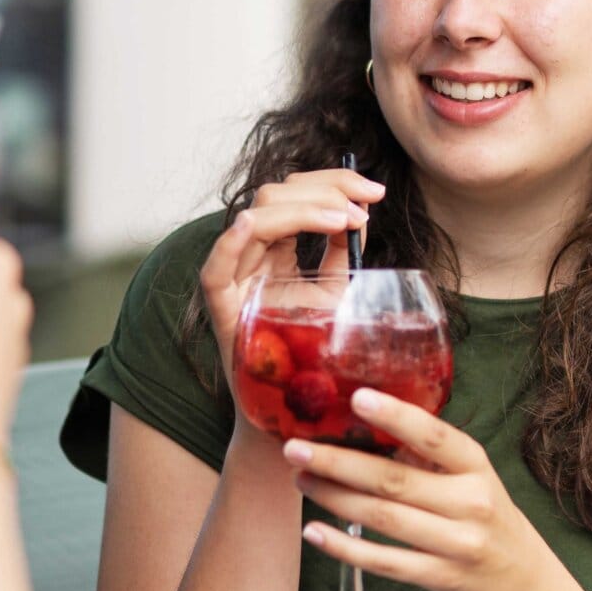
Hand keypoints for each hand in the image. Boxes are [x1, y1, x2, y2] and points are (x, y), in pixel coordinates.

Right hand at [199, 170, 385, 409]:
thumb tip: (360, 210)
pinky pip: (216, 267)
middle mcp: (251, 255)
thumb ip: (340, 251)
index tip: (375, 192)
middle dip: (326, 188)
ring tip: (344, 219)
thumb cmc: (313, 351)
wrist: (297, 408)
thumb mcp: (335, 292)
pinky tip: (253, 223)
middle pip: (276, 195)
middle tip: (366, 203)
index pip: (295, 194)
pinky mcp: (221, 307)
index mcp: (274, 248)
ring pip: (255, 217)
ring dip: (303, 208)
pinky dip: (232, 240)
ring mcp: (235, 277)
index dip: (334, 183)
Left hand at [284, 393, 549, 590]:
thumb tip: (361, 427)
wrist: (522, 582)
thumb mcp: (470, 477)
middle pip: (394, 480)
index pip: (435, 436)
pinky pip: (385, 562)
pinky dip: (346, 549)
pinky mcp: (441, 577)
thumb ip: (427, 456)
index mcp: (476, 466)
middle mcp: (469, 503)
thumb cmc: (483, 516)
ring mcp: (457, 543)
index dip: (396, 417)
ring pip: (384, 518)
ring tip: (301, 480)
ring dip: (334, 498)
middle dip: (338, 462)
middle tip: (295, 448)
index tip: (356, 398)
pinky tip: (315, 533)